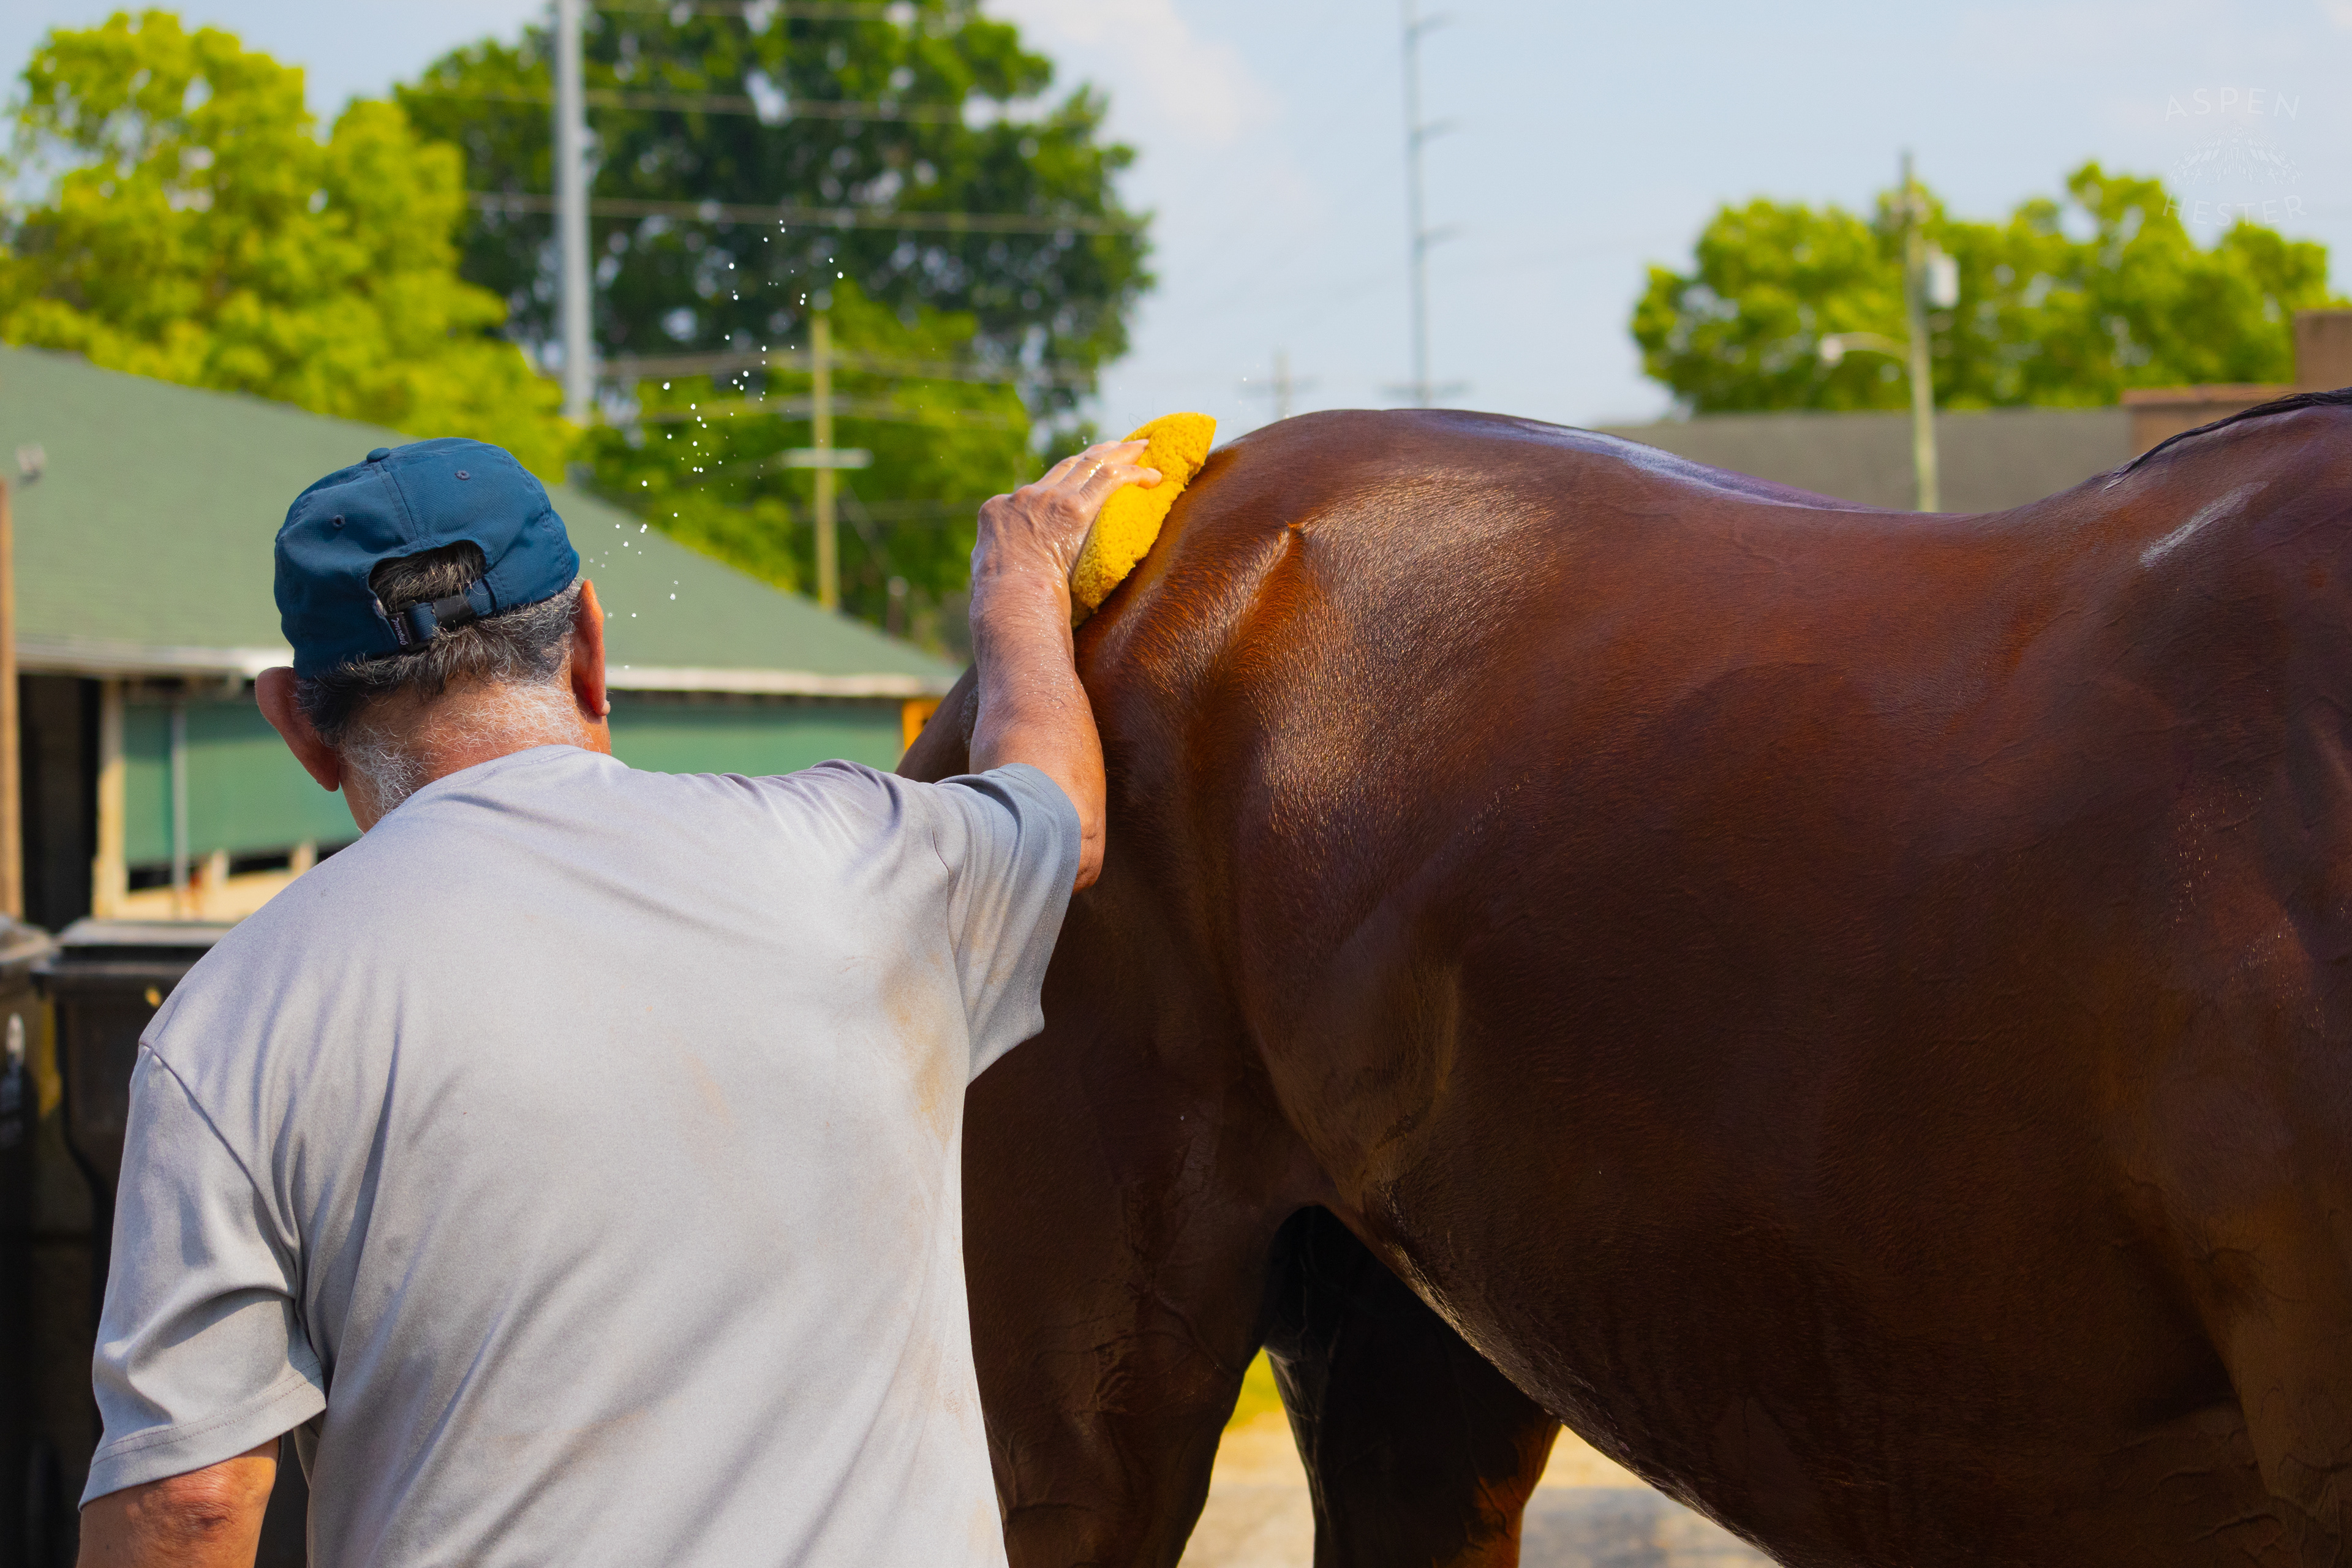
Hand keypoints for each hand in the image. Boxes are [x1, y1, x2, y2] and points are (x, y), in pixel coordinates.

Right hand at [973, 440, 1160, 585]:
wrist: (1009, 600)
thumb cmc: (1000, 601)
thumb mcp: (987, 572)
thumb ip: (996, 558)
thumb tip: (999, 566)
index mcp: (999, 509)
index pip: (1037, 488)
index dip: (1064, 477)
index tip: (1081, 477)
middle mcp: (1024, 497)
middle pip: (1068, 466)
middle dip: (1096, 454)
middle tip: (1119, 447)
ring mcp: (1049, 499)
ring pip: (1090, 464)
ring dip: (1120, 454)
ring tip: (1142, 447)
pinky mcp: (1074, 509)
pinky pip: (1109, 479)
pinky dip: (1133, 473)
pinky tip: (1152, 475)